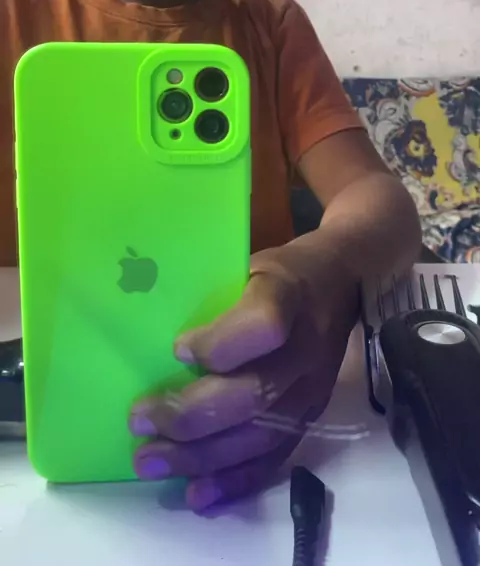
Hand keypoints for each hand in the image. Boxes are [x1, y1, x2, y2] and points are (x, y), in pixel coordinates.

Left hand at [129, 248, 357, 510]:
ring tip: (151, 462)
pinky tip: (197, 495)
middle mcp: (305, 350)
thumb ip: (212, 292)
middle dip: (189, 414)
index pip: (264, 326)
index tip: (177, 349)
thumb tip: (148, 330)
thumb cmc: (279, 273)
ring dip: (201, 456)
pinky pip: (274, 458)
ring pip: (259, 435)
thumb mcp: (248, 261)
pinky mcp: (310, 418)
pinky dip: (234, 482)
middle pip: (253, 393)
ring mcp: (311, 391)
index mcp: (288, 296)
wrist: (340, 284)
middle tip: (139, 421)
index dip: (220, 344)